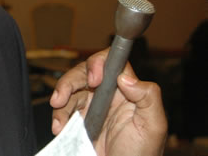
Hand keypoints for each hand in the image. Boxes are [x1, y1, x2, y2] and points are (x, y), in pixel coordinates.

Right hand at [49, 49, 166, 155]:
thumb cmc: (141, 154)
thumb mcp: (153, 126)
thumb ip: (148, 97)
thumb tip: (125, 77)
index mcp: (127, 91)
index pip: (110, 63)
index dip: (98, 64)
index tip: (93, 79)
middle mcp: (108, 94)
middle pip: (84, 72)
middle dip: (69, 81)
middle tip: (60, 98)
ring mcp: (91, 106)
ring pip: (70, 89)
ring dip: (60, 100)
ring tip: (59, 121)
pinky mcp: (79, 119)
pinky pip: (63, 108)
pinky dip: (57, 115)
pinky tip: (59, 128)